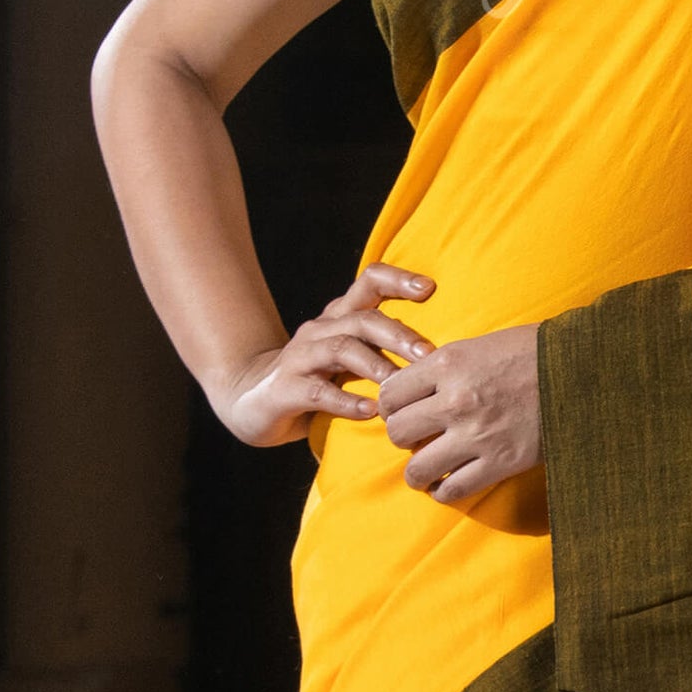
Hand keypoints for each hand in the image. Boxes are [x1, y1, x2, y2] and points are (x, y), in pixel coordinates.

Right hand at [216, 261, 437, 446]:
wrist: (249, 400)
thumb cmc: (315, 378)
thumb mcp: (349, 358)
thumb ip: (383, 350)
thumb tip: (442, 359)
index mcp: (340, 316)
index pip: (369, 282)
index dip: (398, 279)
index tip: (430, 288)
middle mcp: (321, 329)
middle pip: (362, 318)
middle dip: (398, 334)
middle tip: (428, 354)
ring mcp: (300, 357)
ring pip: (341, 349)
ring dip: (375, 365)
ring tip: (399, 384)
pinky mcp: (284, 389)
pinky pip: (317, 391)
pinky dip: (345, 401)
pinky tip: (370, 412)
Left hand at [378, 323, 542, 504]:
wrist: (581, 370)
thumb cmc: (531, 351)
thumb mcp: (479, 345)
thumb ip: (443, 367)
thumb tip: (411, 388)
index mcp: (448, 364)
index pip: (389, 395)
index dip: (390, 406)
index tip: (401, 410)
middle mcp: (455, 400)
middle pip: (397, 432)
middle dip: (402, 436)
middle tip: (416, 436)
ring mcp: (476, 435)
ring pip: (417, 469)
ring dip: (418, 470)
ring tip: (427, 465)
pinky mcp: (498, 462)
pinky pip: (451, 490)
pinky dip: (443, 491)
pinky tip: (447, 482)